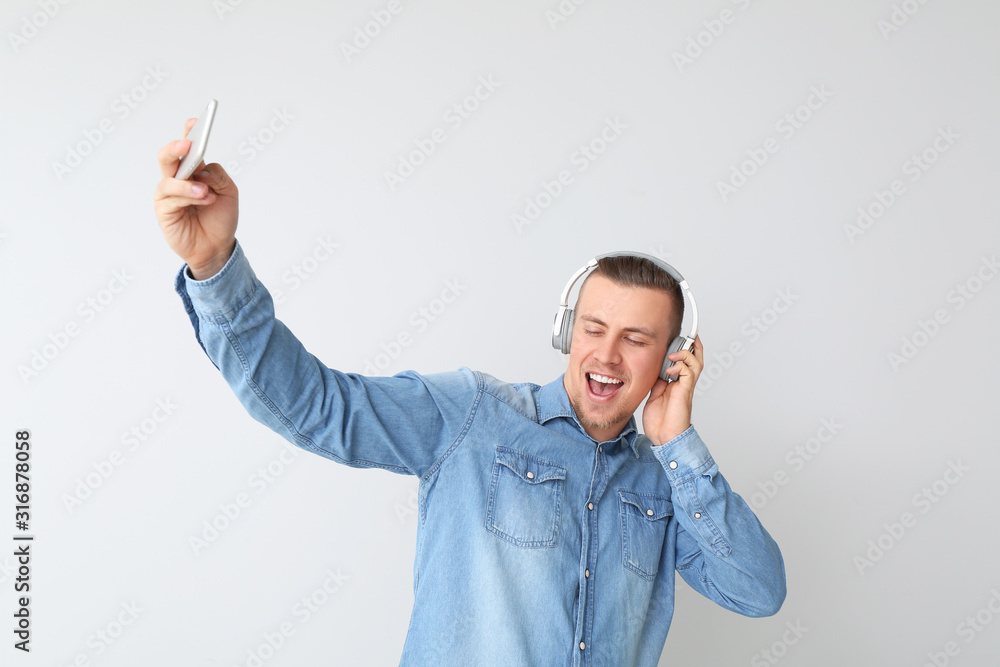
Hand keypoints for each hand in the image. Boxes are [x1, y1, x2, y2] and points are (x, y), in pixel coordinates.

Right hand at [153, 117, 238, 279]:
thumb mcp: (229, 193)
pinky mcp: (164, 210)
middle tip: (188, 143)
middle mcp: (178, 178)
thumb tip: (203, 169)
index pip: (188, 147)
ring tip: (206, 191)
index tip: (195, 120)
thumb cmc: (220, 218)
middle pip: (168, 156)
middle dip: (176, 147)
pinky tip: (203, 198)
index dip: (189, 132)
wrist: (216, 246)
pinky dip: (188, 196)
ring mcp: (168, 194)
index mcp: (194, 169)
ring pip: (170, 179)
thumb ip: (219, 176)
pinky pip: (171, 198)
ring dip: (189, 184)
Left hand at [642, 334, 703, 445]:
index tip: (679, 336)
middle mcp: (684, 383)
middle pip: (696, 358)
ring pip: (695, 362)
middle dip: (691, 345)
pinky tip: (669, 370)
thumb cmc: (660, 421)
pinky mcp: (685, 392)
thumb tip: (654, 368)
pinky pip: (689, 373)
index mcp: (677, 383)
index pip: (685, 361)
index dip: (684, 348)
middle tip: (683, 336)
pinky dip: (680, 366)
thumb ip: (656, 381)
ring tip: (674, 353)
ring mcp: (686, 387)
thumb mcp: (653, 394)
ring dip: (685, 353)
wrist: (664, 438)